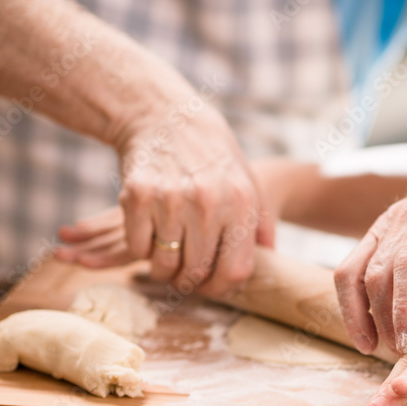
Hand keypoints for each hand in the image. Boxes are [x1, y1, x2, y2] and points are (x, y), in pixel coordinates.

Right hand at [55, 158, 315, 269]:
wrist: (167, 117)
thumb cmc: (212, 157)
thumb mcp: (248, 182)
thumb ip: (260, 222)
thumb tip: (269, 256)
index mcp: (241, 203)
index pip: (234, 270)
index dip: (220, 288)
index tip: (210, 286)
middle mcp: (208, 203)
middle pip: (196, 273)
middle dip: (188, 281)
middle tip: (183, 274)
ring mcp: (171, 200)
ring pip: (163, 265)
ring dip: (162, 269)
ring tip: (167, 256)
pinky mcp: (138, 195)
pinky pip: (137, 247)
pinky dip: (140, 248)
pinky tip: (149, 233)